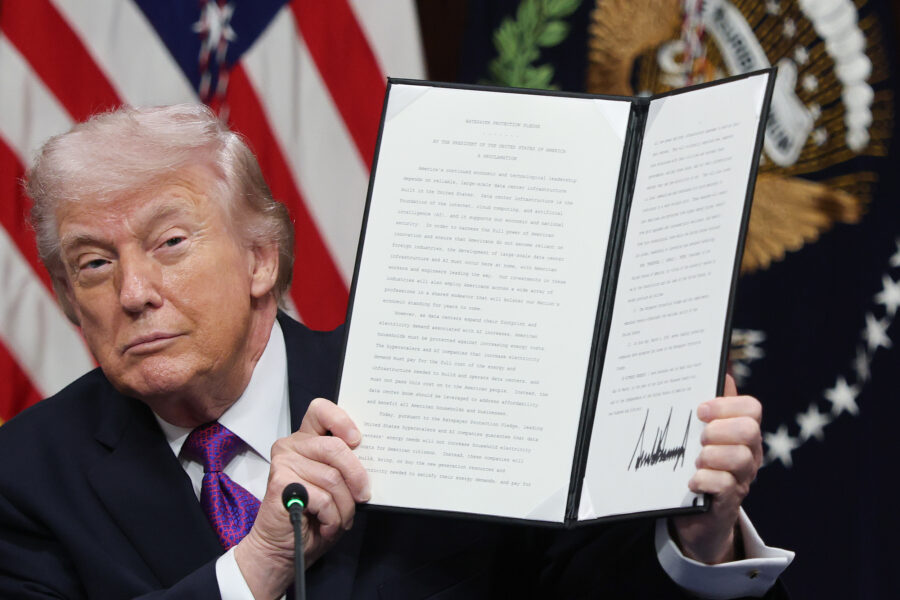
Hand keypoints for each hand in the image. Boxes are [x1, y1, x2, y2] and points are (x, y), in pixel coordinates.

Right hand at [234, 398, 369, 596]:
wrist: (284, 549)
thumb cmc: (313, 516)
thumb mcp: (337, 485)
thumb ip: (345, 466)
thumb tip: (371, 460)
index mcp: (307, 439)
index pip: (321, 411)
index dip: (342, 420)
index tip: (357, 439)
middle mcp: (292, 445)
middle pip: (336, 447)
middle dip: (356, 475)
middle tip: (364, 495)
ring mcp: (284, 463)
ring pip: (332, 477)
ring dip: (344, 505)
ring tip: (340, 518)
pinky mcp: (280, 483)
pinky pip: (322, 497)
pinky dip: (332, 517)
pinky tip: (325, 525)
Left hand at [672, 375, 761, 563]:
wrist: (694, 513)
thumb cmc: (696, 461)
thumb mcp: (700, 430)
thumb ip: (711, 400)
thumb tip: (720, 360)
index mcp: (742, 431)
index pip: (751, 408)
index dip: (726, 405)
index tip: (700, 410)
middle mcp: (749, 453)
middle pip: (749, 430)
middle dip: (720, 429)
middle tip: (700, 437)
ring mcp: (743, 478)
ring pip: (740, 457)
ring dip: (711, 456)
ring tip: (696, 461)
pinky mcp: (730, 501)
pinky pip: (725, 485)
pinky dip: (704, 480)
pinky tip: (692, 481)